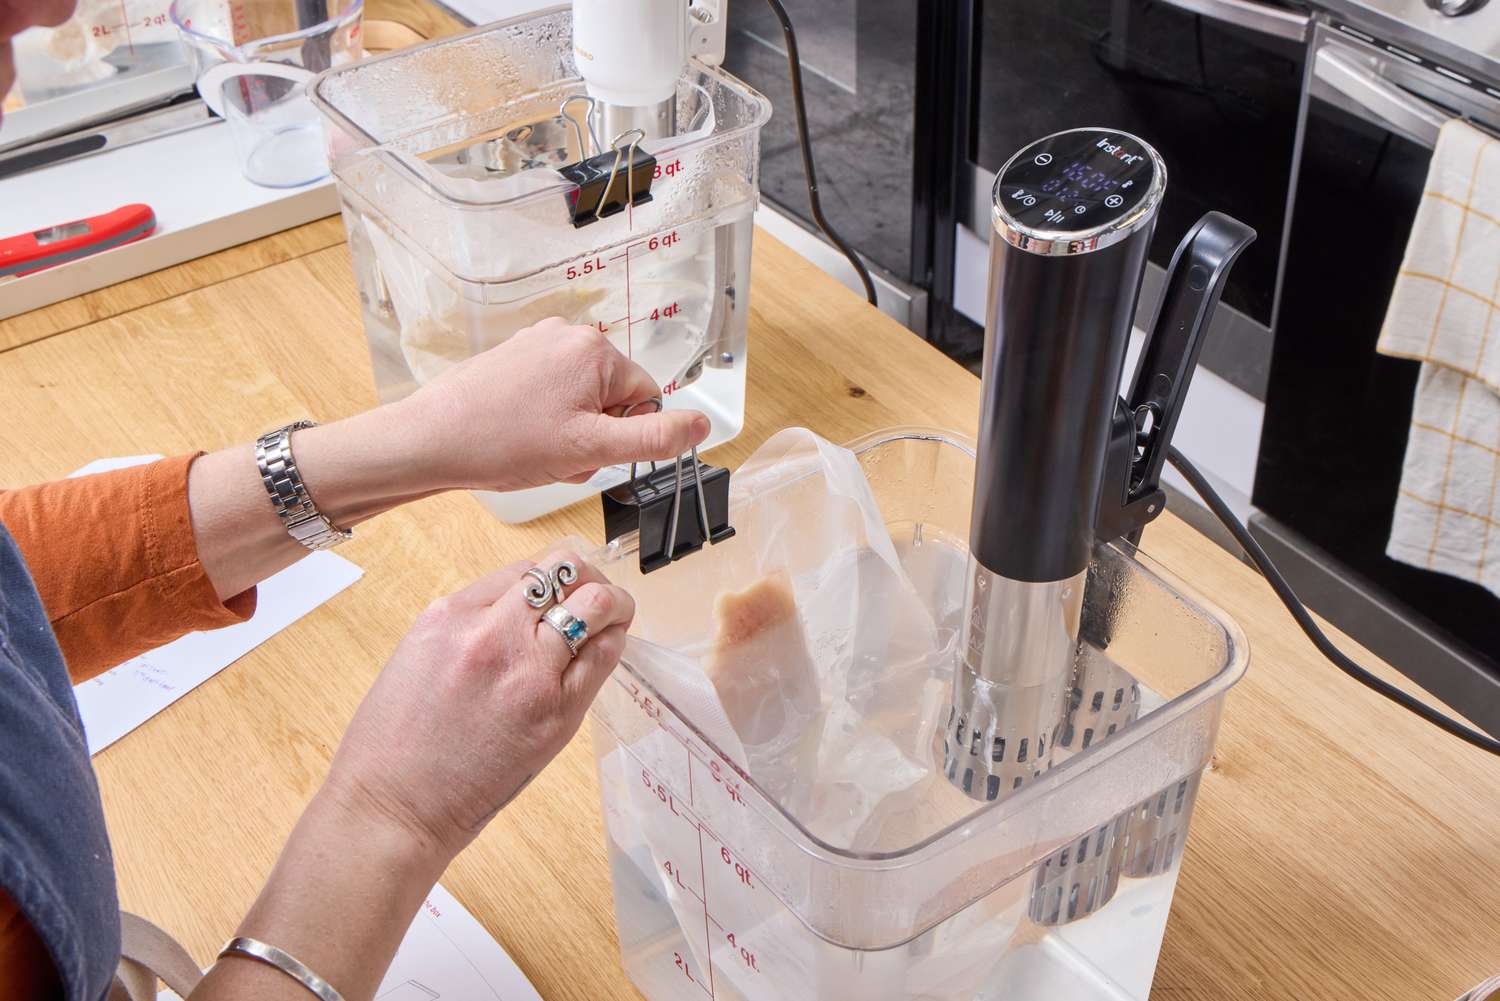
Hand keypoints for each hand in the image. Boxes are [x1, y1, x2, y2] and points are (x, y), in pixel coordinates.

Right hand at [321, 550, 633, 862]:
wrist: (391, 808)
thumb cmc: (395, 743)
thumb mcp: (419, 655)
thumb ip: (470, 626)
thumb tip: (519, 611)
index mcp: (451, 616)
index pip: (525, 569)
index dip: (550, 576)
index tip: (558, 591)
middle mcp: (493, 634)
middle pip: (566, 570)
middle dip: (588, 577)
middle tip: (594, 596)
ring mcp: (529, 673)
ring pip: (596, 605)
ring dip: (611, 605)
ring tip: (612, 617)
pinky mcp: (557, 714)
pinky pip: (604, 659)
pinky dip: (612, 644)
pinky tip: (606, 650)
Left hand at [395, 317, 710, 490]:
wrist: (429, 440)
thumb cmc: (502, 443)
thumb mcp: (591, 449)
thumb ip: (654, 438)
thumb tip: (701, 425)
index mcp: (594, 349)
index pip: (646, 397)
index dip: (625, 435)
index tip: (590, 450)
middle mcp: (566, 334)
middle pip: (613, 397)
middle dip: (596, 434)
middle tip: (560, 455)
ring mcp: (536, 344)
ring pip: (581, 400)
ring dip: (570, 432)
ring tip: (535, 449)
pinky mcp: (513, 359)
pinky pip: (551, 394)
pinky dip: (544, 421)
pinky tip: (519, 438)